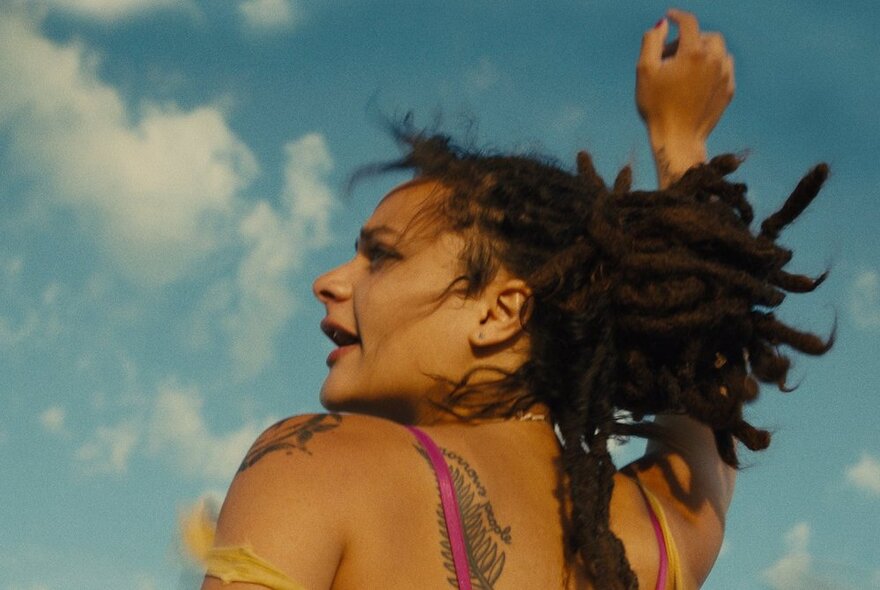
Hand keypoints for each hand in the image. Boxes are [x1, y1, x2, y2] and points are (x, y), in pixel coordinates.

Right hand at [636, 9, 734, 186]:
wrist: (678, 139)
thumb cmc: (657, 106)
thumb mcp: (644, 71)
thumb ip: (651, 42)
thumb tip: (662, 26)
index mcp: (693, 52)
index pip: (688, 22)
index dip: (677, 17)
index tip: (670, 17)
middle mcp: (714, 59)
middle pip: (706, 36)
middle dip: (689, 39)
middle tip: (670, 55)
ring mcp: (724, 76)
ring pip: (719, 51)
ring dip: (704, 52)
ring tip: (685, 67)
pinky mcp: (728, 91)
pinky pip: (724, 69)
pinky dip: (713, 67)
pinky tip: (698, 79)